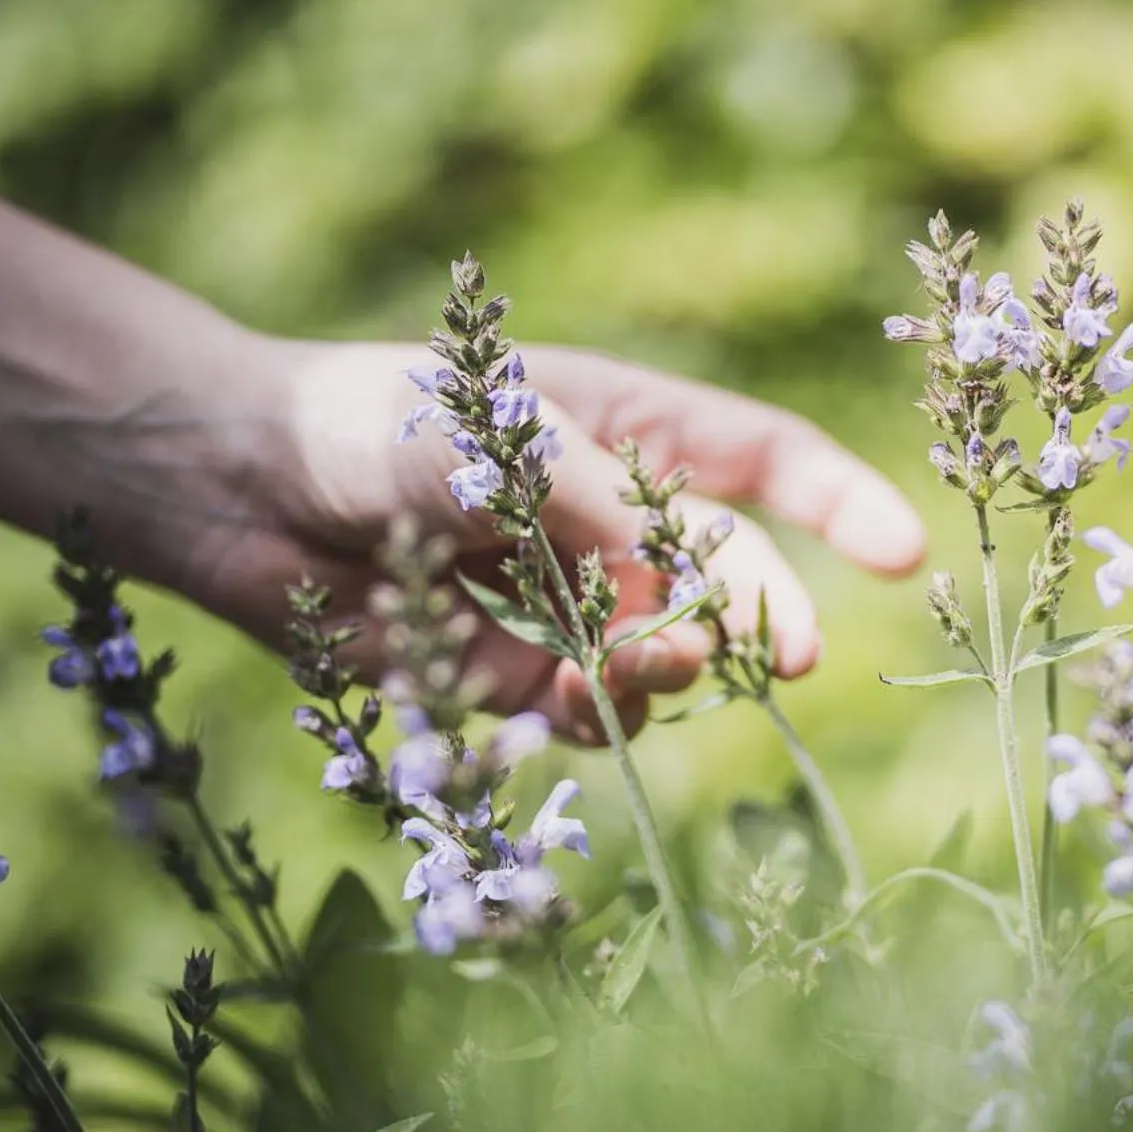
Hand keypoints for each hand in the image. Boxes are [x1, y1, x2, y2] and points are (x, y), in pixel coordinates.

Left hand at [176, 339, 926, 742]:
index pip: (761, 462)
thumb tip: (684, 587)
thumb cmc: (367, 419)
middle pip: (725, 574)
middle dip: (761, 613)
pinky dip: (585, 711)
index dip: (838, 501)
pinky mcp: (504, 668)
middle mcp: (607, 517)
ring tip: (624, 667)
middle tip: (786, 659)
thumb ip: (600, 506)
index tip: (899, 552)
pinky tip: (554, 700)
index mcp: (624, 429)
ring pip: (657, 654)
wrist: (233, 484)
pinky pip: (579, 706)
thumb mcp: (497, 434)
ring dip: (662, 668)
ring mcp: (561, 596)